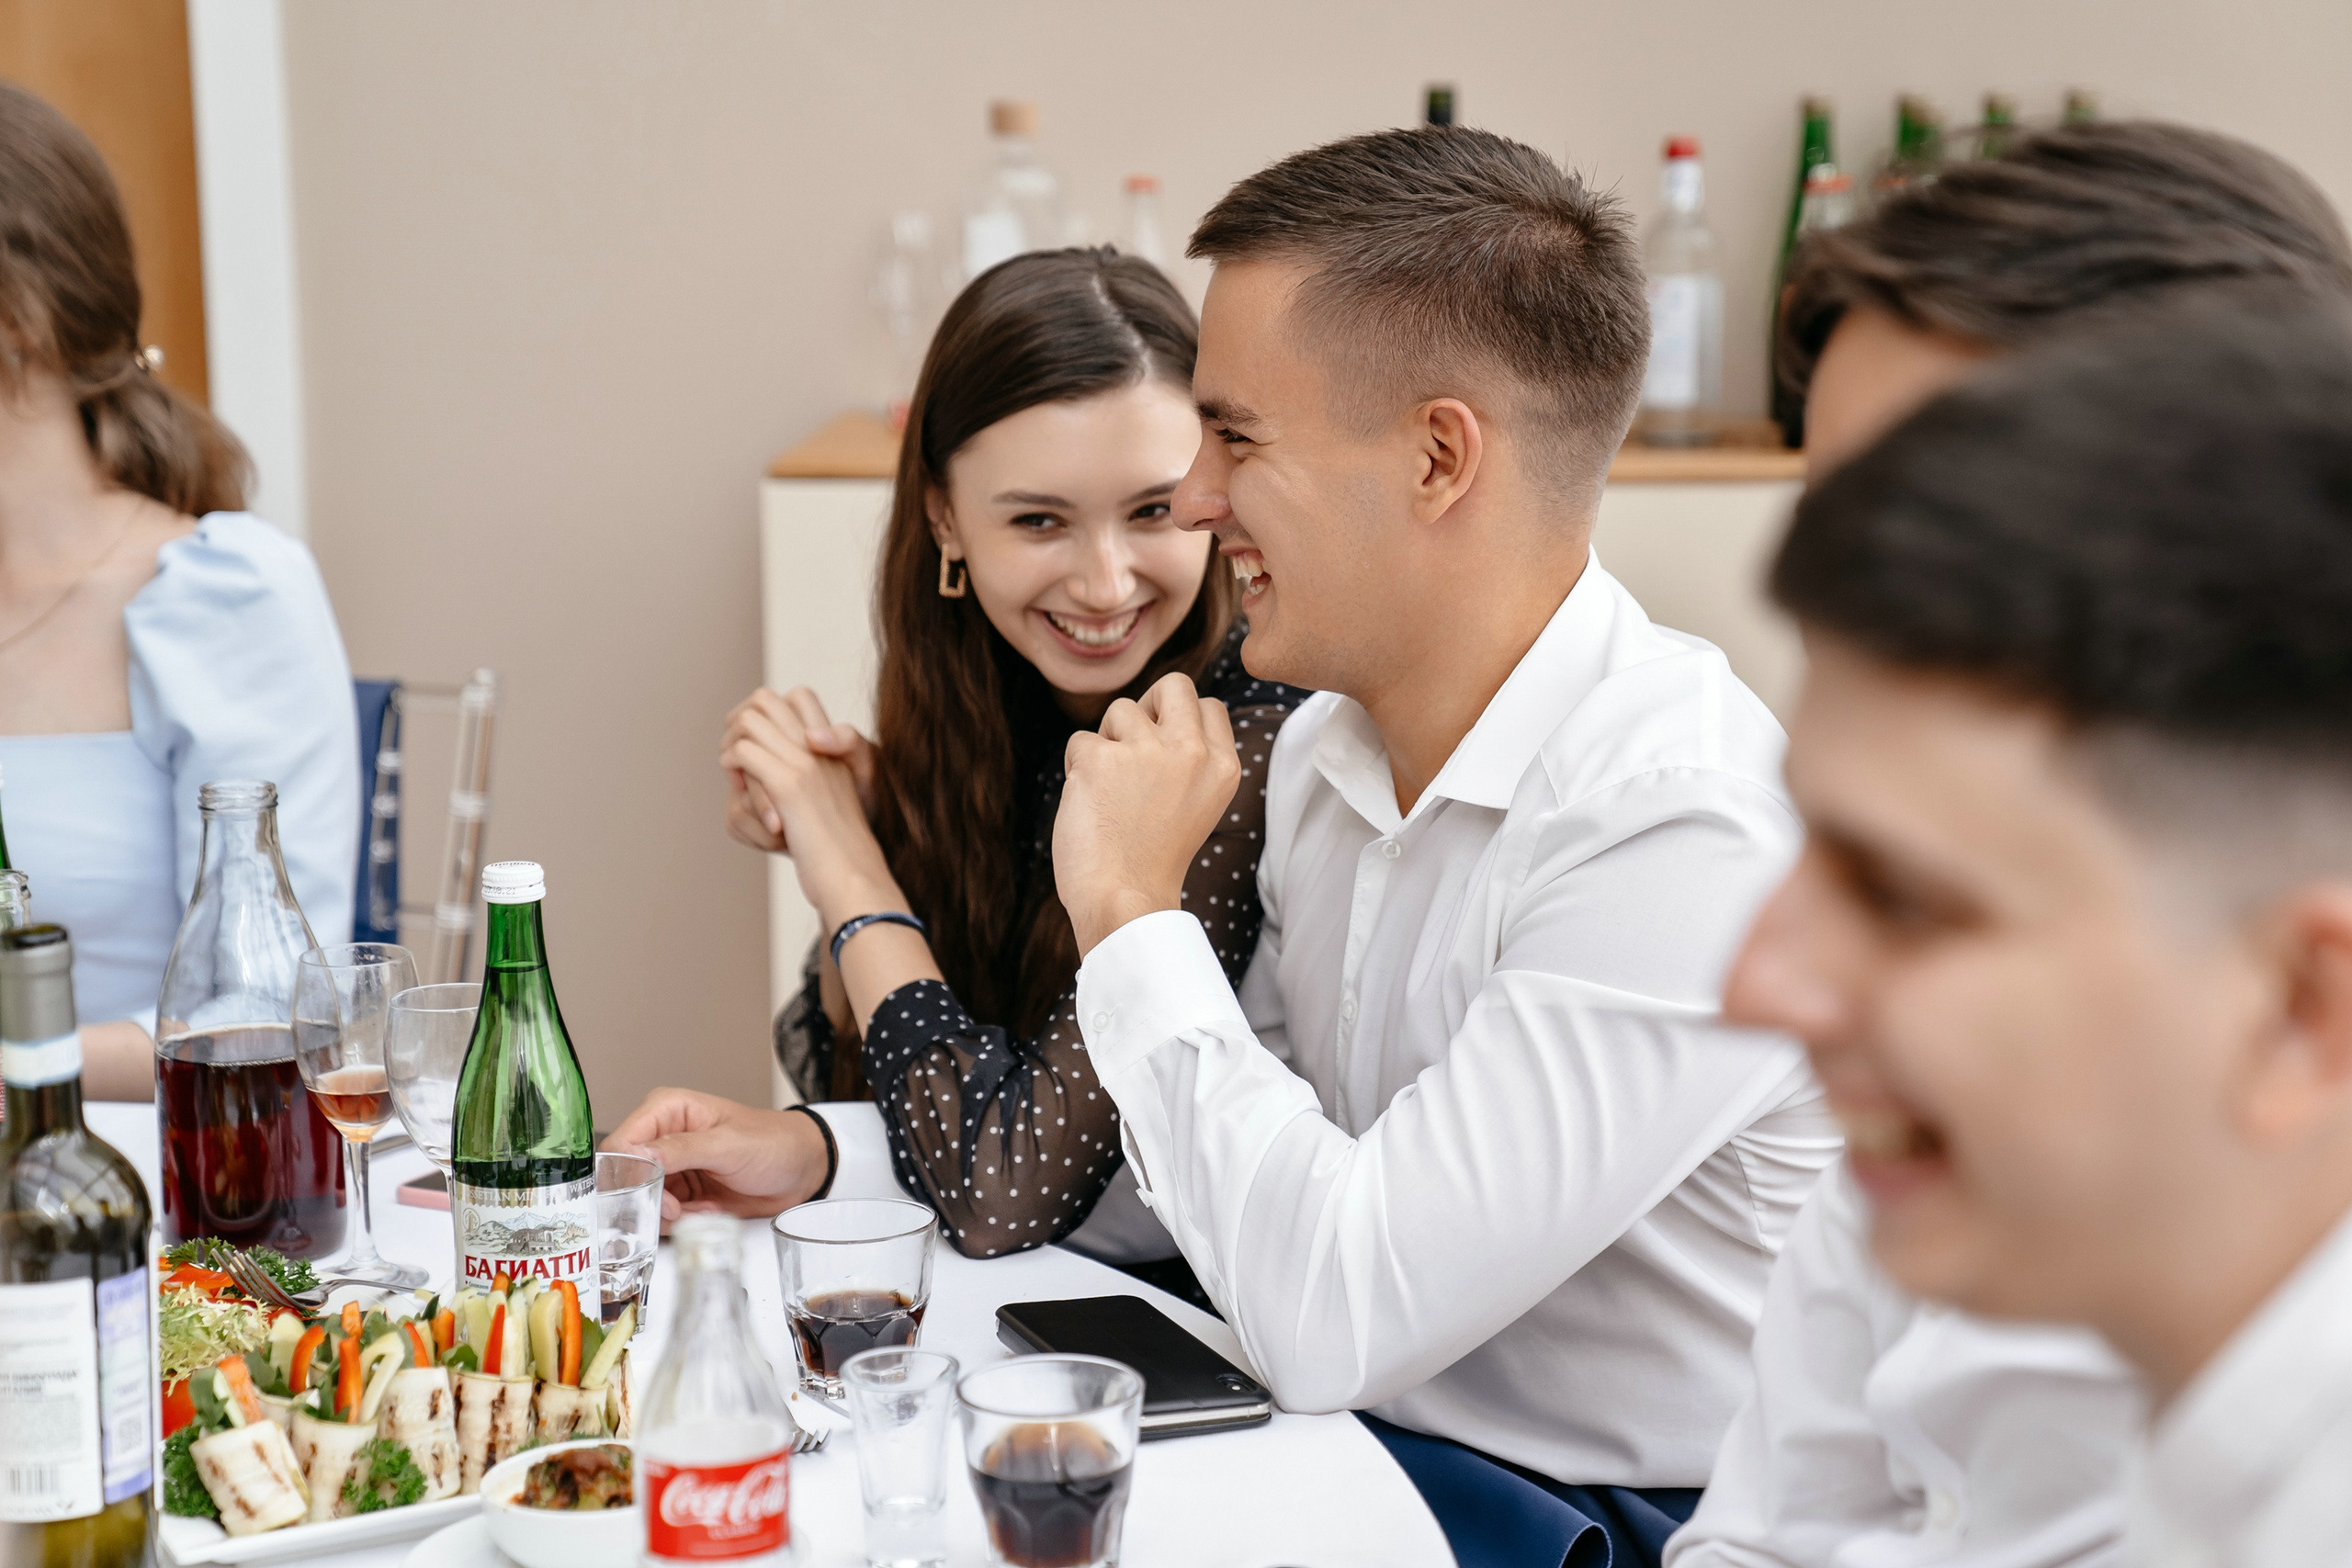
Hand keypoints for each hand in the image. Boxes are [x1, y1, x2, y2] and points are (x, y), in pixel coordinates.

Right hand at [602, 1088, 831, 1228]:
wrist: (802, 1169)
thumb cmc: (774, 1143)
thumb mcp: (729, 1144)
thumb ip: (682, 1149)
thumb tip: (637, 1156)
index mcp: (667, 1110)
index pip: (621, 1143)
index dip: (626, 1173)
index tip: (648, 1194)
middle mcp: (662, 1137)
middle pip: (625, 1178)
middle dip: (648, 1200)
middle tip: (677, 1208)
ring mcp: (671, 1167)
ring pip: (641, 1201)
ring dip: (668, 1213)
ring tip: (702, 1207)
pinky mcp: (681, 1191)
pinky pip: (661, 1214)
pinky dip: (681, 1220)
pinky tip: (708, 1210)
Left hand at [720, 687, 900, 924]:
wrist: (853, 878)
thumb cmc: (835, 855)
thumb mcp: (822, 808)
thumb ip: (800, 781)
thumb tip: (761, 776)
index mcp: (833, 750)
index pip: (798, 696)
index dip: (765, 714)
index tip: (755, 746)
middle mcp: (821, 749)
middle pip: (765, 699)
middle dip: (738, 724)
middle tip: (735, 760)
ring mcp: (807, 763)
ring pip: (749, 721)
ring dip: (731, 746)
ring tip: (735, 776)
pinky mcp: (791, 785)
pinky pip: (745, 753)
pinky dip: (732, 767)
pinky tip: (738, 790)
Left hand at [1053, 672, 1239, 954]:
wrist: (1123, 899)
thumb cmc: (1153, 858)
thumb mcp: (1196, 802)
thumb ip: (1189, 758)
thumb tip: (1155, 711)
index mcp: (1223, 766)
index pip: (1209, 706)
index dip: (1179, 720)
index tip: (1164, 751)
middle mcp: (1191, 751)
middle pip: (1172, 686)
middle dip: (1147, 707)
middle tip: (1133, 748)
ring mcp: (1146, 751)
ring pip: (1119, 711)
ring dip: (1107, 743)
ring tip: (1111, 791)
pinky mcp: (1100, 758)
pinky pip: (1080, 741)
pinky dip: (1076, 768)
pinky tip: (1088, 804)